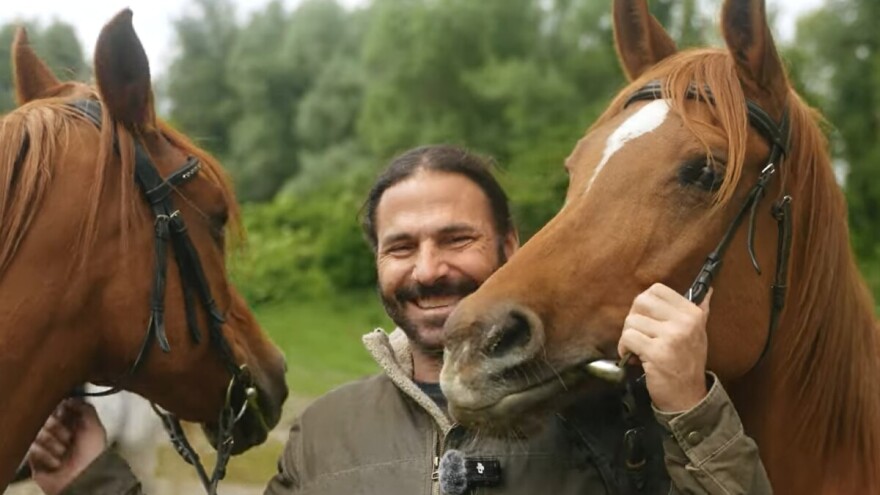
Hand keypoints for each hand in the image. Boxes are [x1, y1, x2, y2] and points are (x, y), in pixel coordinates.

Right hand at [27, 398, 107, 494]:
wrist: (84, 477)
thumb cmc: (92, 452)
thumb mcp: (94, 426)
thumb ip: (85, 408)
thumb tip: (69, 398)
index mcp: (72, 424)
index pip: (57, 409)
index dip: (60, 411)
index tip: (64, 414)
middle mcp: (58, 433)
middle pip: (46, 419)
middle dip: (57, 428)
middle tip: (68, 438)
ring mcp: (46, 446)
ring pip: (39, 433)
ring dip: (53, 443)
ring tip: (63, 453)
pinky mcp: (36, 459)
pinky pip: (33, 448)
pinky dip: (46, 455)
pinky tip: (56, 462)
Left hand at [618, 283, 711, 411]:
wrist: (688, 398)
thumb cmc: (687, 363)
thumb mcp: (698, 334)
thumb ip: (700, 311)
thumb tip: (708, 290)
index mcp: (693, 313)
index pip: (657, 289)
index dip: (645, 304)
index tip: (647, 319)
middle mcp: (685, 322)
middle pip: (640, 302)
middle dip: (634, 319)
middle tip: (640, 335)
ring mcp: (671, 337)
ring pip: (631, 321)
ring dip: (629, 337)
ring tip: (639, 349)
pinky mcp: (657, 353)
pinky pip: (628, 338)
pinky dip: (624, 349)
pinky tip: (634, 358)